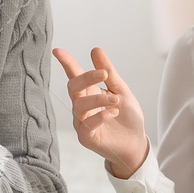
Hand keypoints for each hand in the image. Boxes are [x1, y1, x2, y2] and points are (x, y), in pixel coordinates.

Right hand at [52, 46, 148, 178]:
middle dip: (87, 78)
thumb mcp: (121, 91)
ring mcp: (82, 122)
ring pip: (80, 106)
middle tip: (103, 74)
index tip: (58, 51)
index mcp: (89, 92)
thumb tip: (95, 49)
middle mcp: (82, 106)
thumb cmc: (127, 117)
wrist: (135, 142)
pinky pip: (86, 125)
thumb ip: (109, 73)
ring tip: (116, 100)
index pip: (75, 75)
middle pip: (74, 88)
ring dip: (98, 99)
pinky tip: (113, 112)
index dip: (66, 63)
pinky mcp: (86, 137)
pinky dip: (100, 116)